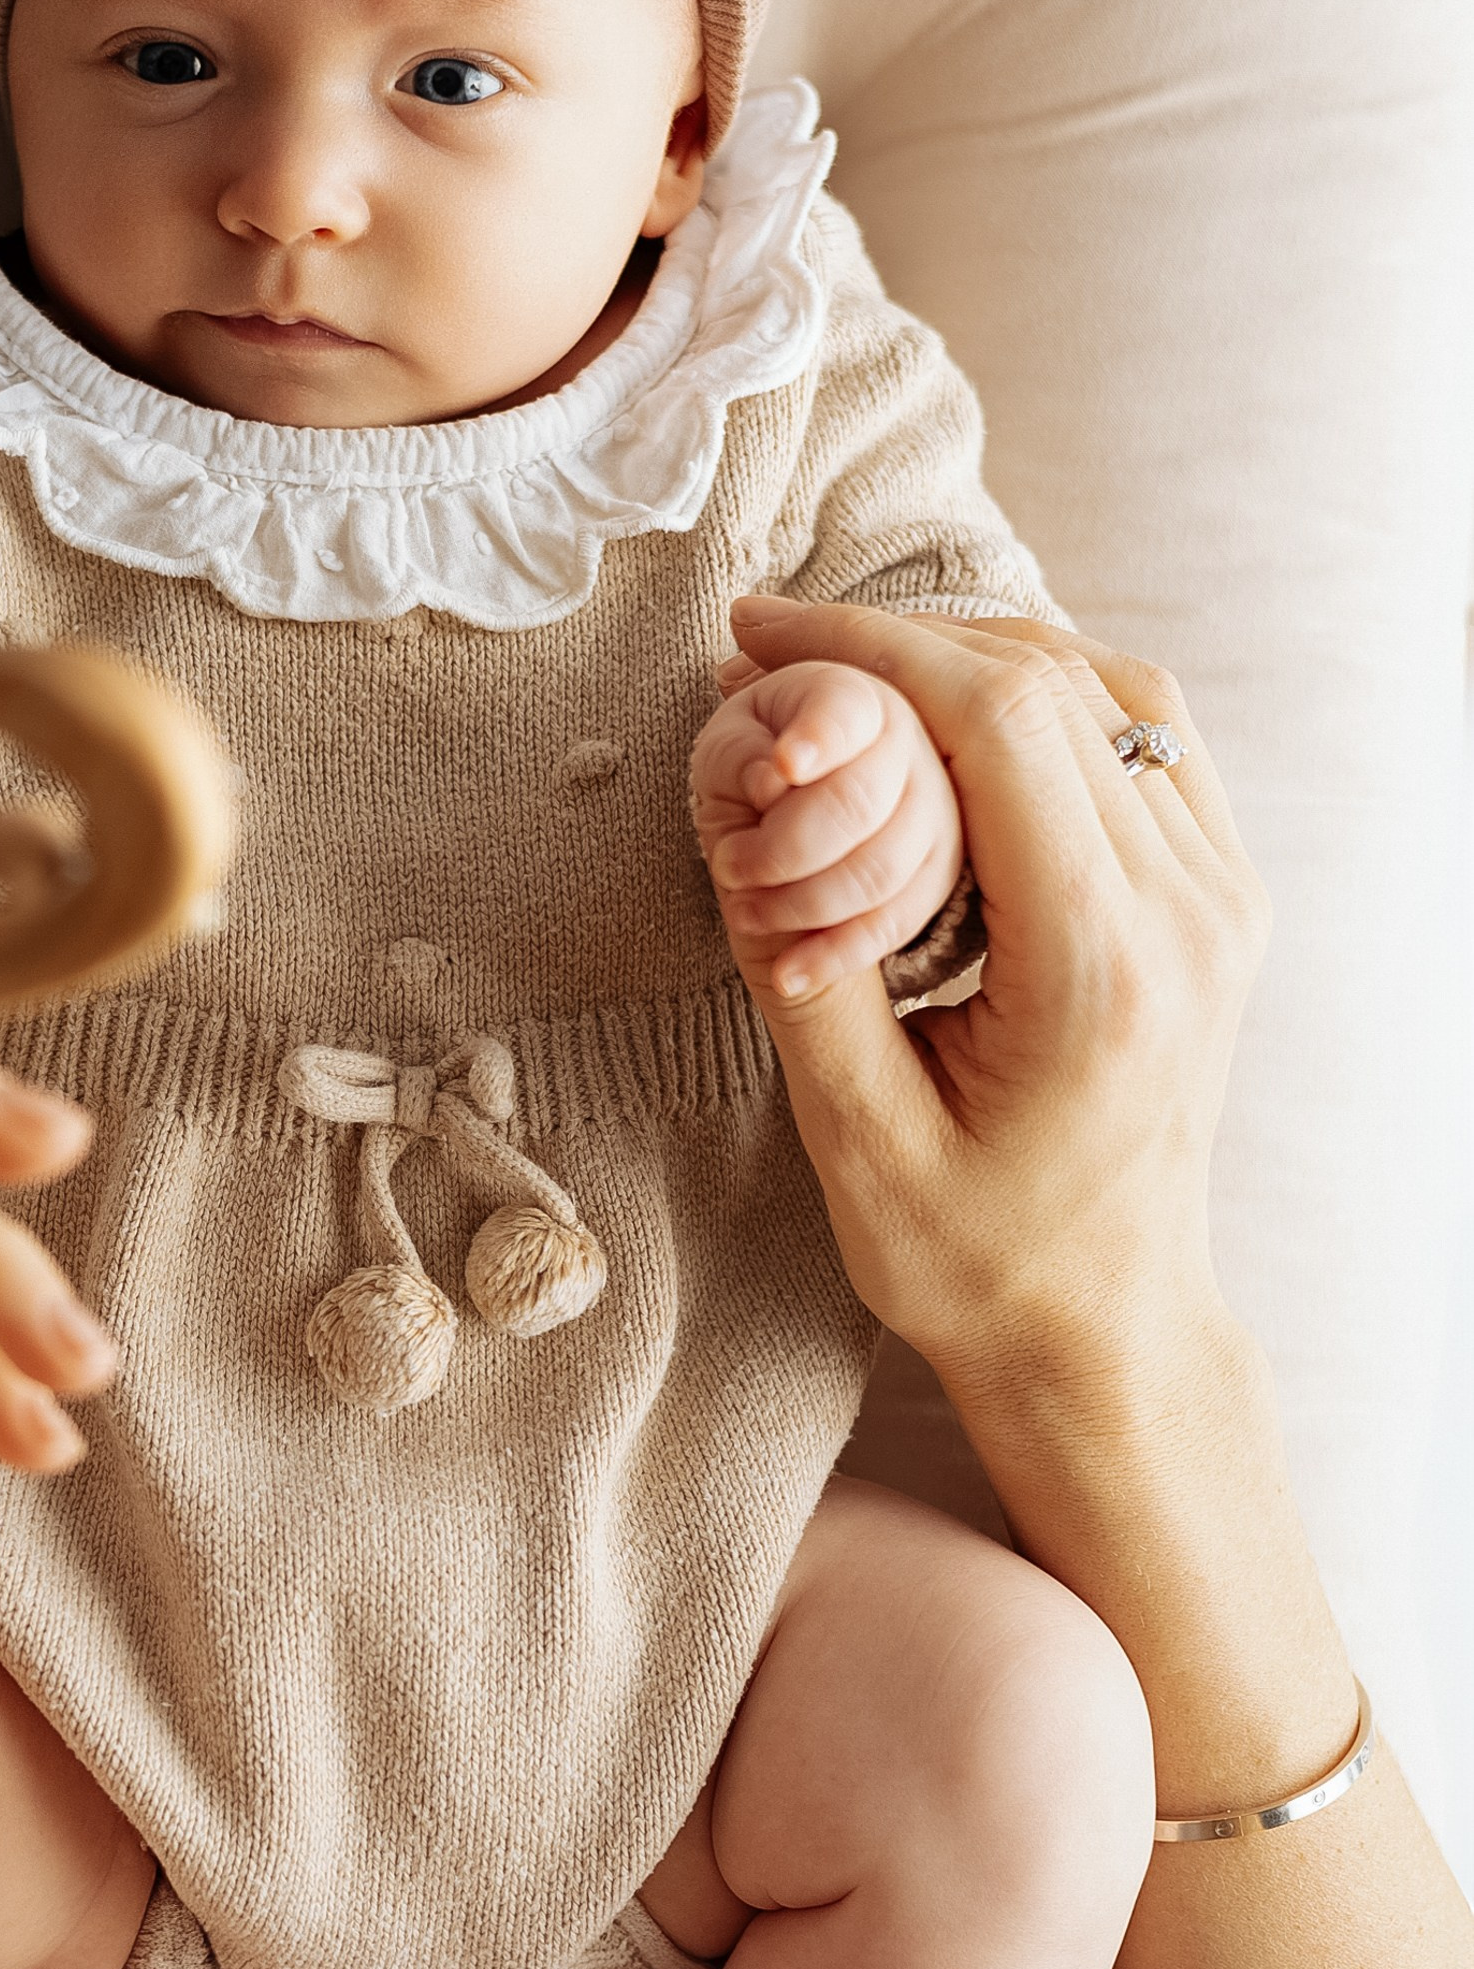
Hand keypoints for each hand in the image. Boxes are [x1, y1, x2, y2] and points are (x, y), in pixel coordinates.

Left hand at [691, 658, 964, 999]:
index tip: (783, 766)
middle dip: (782, 849)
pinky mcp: (942, 872)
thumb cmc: (751, 765)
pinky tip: (788, 973)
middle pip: (856, 802)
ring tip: (744, 912)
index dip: (817, 737)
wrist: (783, 812)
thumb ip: (740, 756)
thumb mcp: (725, 748)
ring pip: (878, 870)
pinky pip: (896, 922)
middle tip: (729, 867)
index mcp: (853, 692)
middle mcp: (912, 742)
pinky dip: (835, 953)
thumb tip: (775, 779)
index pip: (844, 710)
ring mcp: (939, 810)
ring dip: (800, 904)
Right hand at [712, 597, 1269, 1391]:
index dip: (871, 650)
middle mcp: (1188, 912)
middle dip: (897, 642)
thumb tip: (746, 839)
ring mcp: (1221, 897)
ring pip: (1109, 689)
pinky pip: (1142, 736)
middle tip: (769, 654)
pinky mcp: (1219, 895)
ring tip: (848, 672)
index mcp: (1102, 968)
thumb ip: (807, 986)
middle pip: (1051, 683)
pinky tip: (946, 714)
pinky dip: (1040, 694)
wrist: (1105, 1326)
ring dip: (971, 654)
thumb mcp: (860, 1147)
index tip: (759, 641)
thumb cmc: (977, 1262)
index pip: (1002, 725)